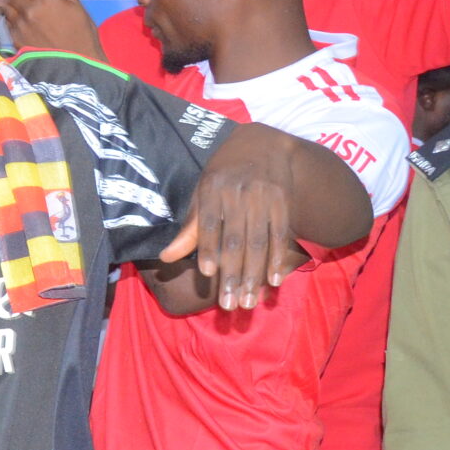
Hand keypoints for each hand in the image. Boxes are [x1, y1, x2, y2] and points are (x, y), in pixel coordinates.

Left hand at [3, 0, 104, 59]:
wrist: (75, 66)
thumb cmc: (82, 35)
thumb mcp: (77, 7)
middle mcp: (30, 9)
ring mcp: (19, 25)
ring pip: (5, 7)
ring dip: (10, 5)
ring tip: (19, 8)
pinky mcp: (14, 39)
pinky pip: (6, 23)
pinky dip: (11, 21)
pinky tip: (20, 23)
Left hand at [159, 122, 304, 310]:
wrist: (263, 143)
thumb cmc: (223, 175)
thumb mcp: (202, 193)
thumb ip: (190, 228)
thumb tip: (165, 257)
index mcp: (213, 189)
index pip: (209, 224)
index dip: (207, 248)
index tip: (206, 273)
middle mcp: (238, 193)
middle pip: (236, 240)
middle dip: (233, 274)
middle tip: (229, 305)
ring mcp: (263, 197)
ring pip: (259, 242)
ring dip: (254, 274)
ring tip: (249, 301)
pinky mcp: (283, 202)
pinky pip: (281, 235)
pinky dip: (277, 259)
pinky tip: (274, 281)